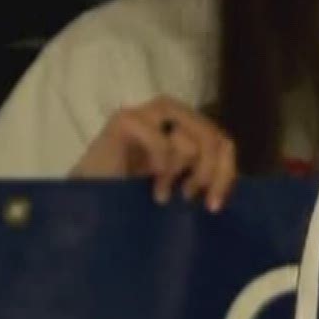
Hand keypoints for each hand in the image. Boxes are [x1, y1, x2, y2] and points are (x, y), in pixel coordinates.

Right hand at [72, 96, 237, 211]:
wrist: (86, 200)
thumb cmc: (131, 194)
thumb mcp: (177, 184)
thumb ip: (201, 174)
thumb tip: (233, 180)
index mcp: (187, 125)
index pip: (223, 141)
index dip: (226, 173)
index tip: (214, 205)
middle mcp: (171, 112)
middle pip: (213, 138)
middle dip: (208, 173)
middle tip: (190, 197)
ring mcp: (147, 113)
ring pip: (190, 141)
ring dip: (178, 173)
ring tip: (162, 193)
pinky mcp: (126, 120)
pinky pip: (163, 141)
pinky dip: (162, 168)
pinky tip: (153, 188)